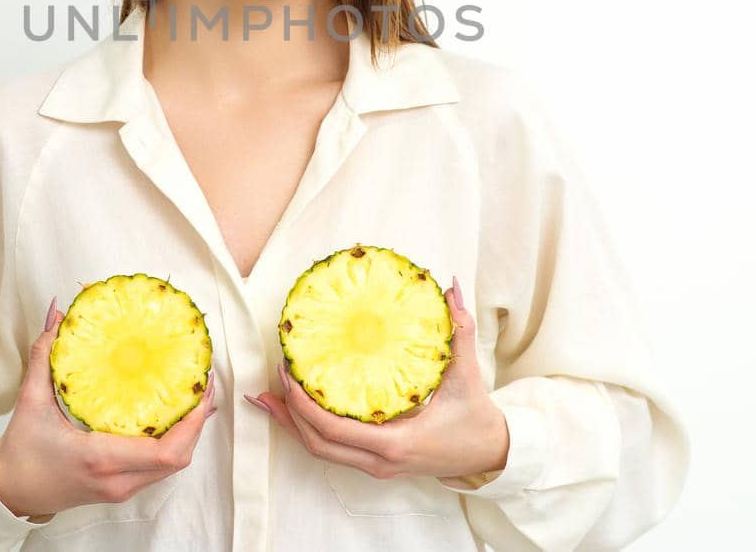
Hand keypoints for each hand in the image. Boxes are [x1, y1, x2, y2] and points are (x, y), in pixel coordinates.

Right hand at [0, 296, 218, 519]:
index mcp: (100, 458)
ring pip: (172, 466)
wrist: (9, 493)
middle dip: (199, 423)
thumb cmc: (20, 452)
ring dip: (189, 433)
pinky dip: (173, 443)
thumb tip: (57, 314)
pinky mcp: (120, 489)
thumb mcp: (30, 400)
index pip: (166, 451)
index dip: (193, 421)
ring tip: (195, 395)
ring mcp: (120, 489)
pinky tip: (174, 416)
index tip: (202, 387)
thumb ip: (44, 356)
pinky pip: (158, 469)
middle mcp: (117, 479)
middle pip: (179, 458)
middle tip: (205, 384)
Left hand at [245, 275, 509, 481]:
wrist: (490, 455)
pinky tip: (294, 409)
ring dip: (292, 424)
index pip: (332, 429)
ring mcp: (375, 466)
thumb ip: (459, 331)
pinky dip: (309, 430)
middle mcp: (379, 460)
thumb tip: (451, 289)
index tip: (288, 371)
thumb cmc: (476, 418)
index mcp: (395, 441)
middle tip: (271, 378)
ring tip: (266, 396)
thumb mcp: (468, 375)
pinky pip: (332, 450)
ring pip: (320, 450)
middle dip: (288, 413)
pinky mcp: (375, 463)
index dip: (303, 403)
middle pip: (316, 444)